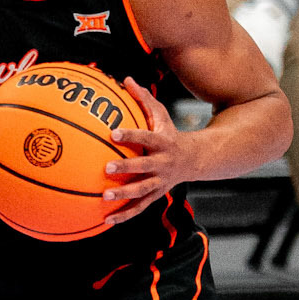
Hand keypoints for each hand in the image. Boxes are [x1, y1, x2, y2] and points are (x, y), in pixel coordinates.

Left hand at [103, 75, 192, 223]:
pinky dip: (124, 215)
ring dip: (124, 196)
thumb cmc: (170, 133)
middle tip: (106, 168)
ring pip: (143, 191)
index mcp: (163, 142)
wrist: (194, 160)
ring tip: (104, 198)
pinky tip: (106, 220)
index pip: (146, 137)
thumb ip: (143, 99)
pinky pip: (140, 207)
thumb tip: (126, 78)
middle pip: (145, 167)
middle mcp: (163, 164)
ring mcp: (161, 182)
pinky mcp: (157, 195)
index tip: (113, 132)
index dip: (131, 135)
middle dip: (127, 168)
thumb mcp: (161, 115)